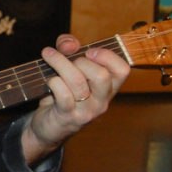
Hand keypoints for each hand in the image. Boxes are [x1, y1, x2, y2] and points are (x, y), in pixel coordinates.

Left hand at [20, 34, 130, 163]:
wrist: (49, 126)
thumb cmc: (61, 93)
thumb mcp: (68, 67)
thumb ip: (69, 48)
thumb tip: (68, 44)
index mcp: (108, 88)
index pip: (122, 70)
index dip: (108, 56)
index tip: (89, 51)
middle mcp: (102, 101)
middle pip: (101, 76)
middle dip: (81, 61)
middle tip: (69, 61)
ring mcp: (86, 111)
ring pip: (77, 82)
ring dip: (60, 64)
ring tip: (49, 57)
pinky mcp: (68, 117)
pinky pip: (63, 94)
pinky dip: (54, 81)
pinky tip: (49, 80)